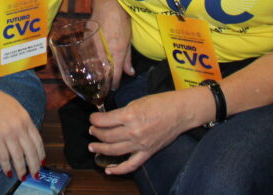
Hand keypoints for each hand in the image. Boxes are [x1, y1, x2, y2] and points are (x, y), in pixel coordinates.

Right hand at [0, 86, 44, 180]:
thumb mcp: (15, 106)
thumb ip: (23, 120)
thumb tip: (28, 134)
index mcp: (25, 118)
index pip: (38, 141)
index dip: (40, 154)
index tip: (42, 162)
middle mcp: (19, 126)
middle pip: (31, 151)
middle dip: (34, 166)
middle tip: (35, 175)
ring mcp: (7, 133)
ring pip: (18, 157)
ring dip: (22, 169)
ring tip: (22, 177)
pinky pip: (3, 157)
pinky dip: (6, 166)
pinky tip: (8, 171)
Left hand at [88, 87, 204, 174]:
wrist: (180, 112)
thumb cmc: (160, 103)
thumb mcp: (136, 102)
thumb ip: (122, 112)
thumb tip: (108, 119)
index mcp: (130, 115)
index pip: (103, 121)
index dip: (94, 119)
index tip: (93, 118)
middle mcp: (133, 132)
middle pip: (106, 136)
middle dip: (95, 133)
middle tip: (92, 130)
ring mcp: (140, 144)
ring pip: (114, 151)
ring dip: (100, 149)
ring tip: (93, 147)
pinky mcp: (147, 153)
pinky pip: (131, 165)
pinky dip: (118, 170)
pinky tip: (108, 170)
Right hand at [91, 0, 133, 87]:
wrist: (109, 4)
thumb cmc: (122, 21)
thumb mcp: (128, 41)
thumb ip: (127, 59)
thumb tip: (130, 73)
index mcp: (117, 52)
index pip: (115, 76)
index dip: (114, 84)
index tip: (114, 87)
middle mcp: (104, 51)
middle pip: (101, 74)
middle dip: (104, 81)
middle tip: (105, 84)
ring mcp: (93, 46)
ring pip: (91, 66)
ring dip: (94, 72)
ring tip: (97, 75)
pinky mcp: (85, 40)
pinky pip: (85, 56)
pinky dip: (87, 62)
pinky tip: (90, 63)